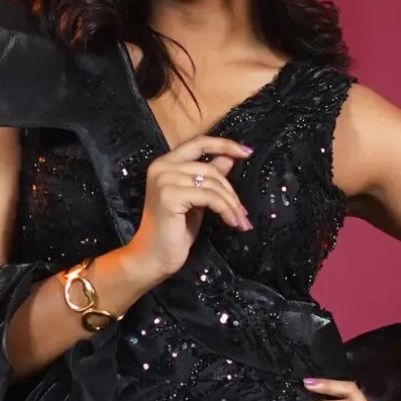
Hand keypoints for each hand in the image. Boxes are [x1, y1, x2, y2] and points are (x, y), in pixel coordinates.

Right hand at [124, 135, 253, 284]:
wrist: (152, 258)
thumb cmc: (173, 232)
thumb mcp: (196, 200)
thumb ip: (208, 178)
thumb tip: (229, 158)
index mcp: (165, 163)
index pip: (199, 142)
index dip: (224, 144)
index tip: (247, 152)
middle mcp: (162, 166)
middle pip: (209, 168)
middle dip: (231, 191)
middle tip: (243, 212)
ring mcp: (164, 179)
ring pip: (212, 184)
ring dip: (231, 204)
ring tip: (241, 221)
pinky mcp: (170, 195)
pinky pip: (209, 197)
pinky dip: (225, 210)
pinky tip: (232, 223)